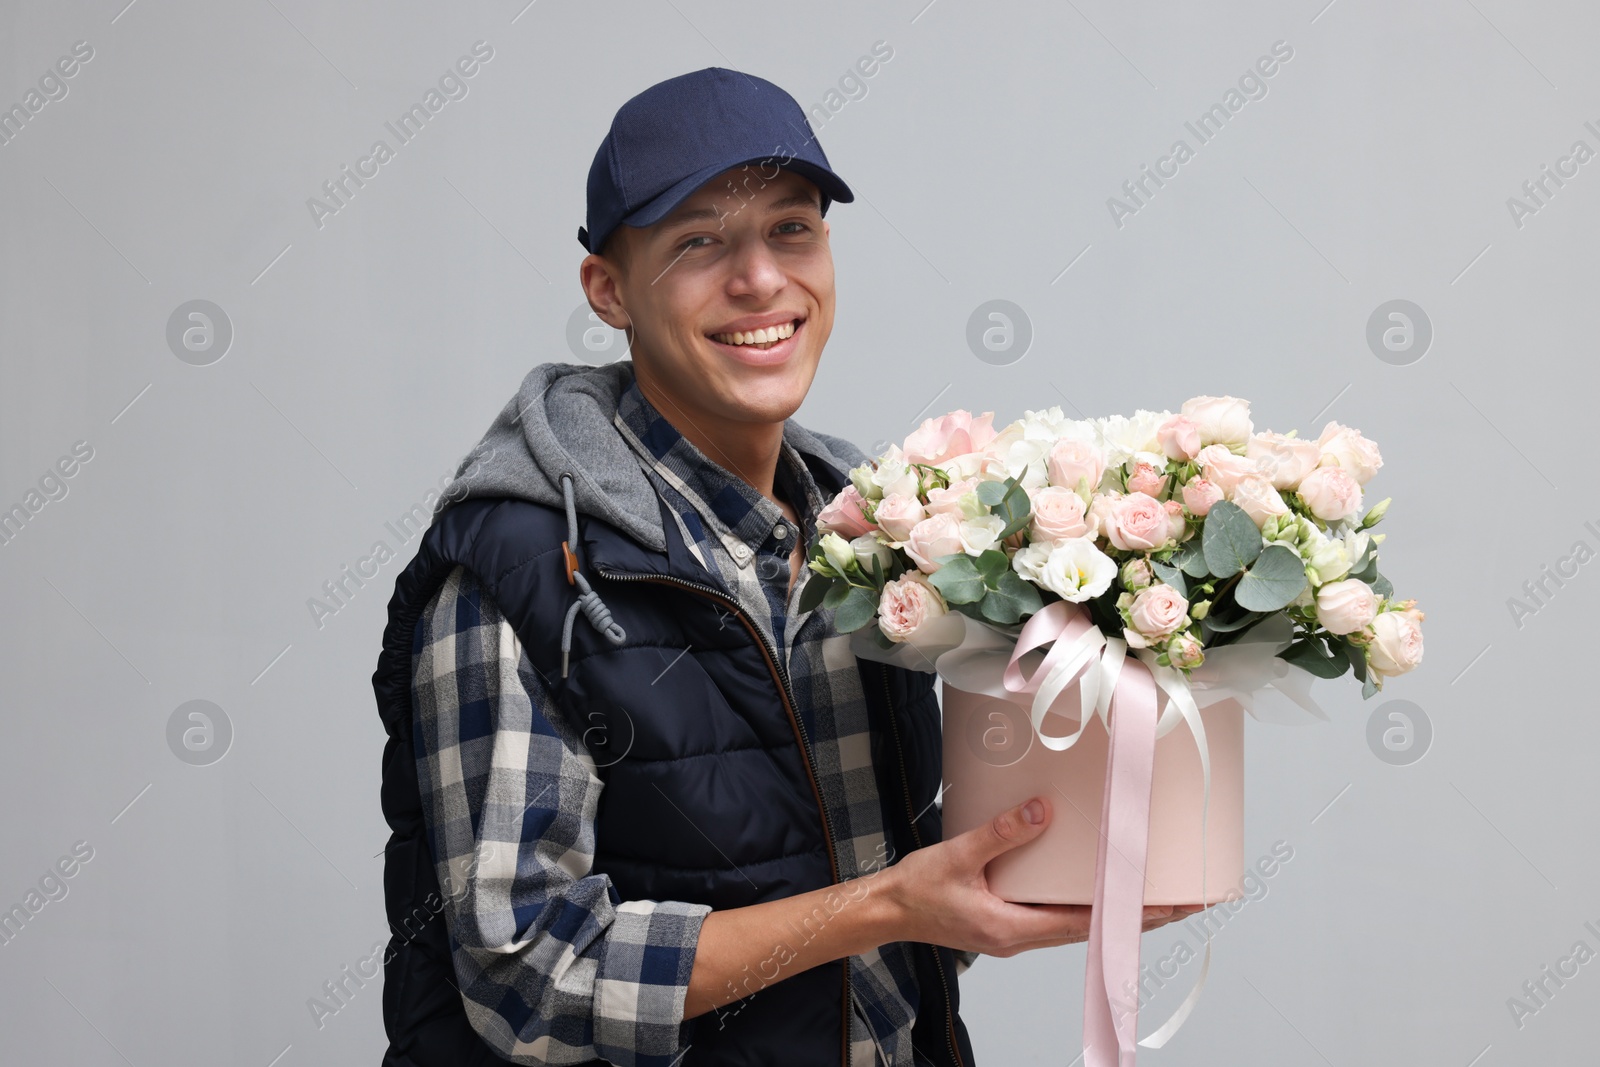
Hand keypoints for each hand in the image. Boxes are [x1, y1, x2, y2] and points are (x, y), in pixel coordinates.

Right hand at [884, 795, 1200, 955]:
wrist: (885, 911)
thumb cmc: (915, 891)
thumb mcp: (958, 856)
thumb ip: (1000, 833)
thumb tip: (1040, 811)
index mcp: (1011, 929)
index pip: (1085, 925)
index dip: (1128, 915)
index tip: (1167, 906)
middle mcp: (1018, 938)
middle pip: (1091, 931)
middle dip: (1134, 917)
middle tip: (1178, 901)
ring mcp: (1012, 934)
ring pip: (1075, 928)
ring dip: (1110, 914)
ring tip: (1145, 895)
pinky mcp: (1004, 924)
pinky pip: (1053, 918)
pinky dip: (1080, 906)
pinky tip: (1090, 889)